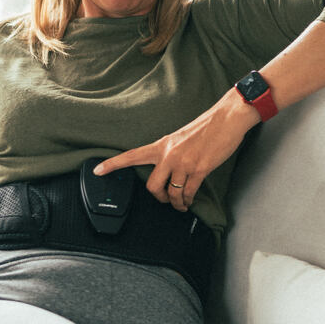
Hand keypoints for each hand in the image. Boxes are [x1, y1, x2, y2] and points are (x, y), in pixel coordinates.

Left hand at [94, 89, 257, 211]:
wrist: (227, 118)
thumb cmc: (207, 127)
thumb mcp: (181, 137)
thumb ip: (171, 152)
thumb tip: (168, 168)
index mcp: (162, 145)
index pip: (132, 156)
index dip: (113, 164)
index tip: (97, 171)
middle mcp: (169, 155)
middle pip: (152, 186)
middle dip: (158, 198)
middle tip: (165, 201)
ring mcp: (183, 163)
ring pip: (171, 194)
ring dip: (177, 204)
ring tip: (181, 205)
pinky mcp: (199, 169)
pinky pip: (188, 193)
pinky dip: (188, 201)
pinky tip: (190, 201)